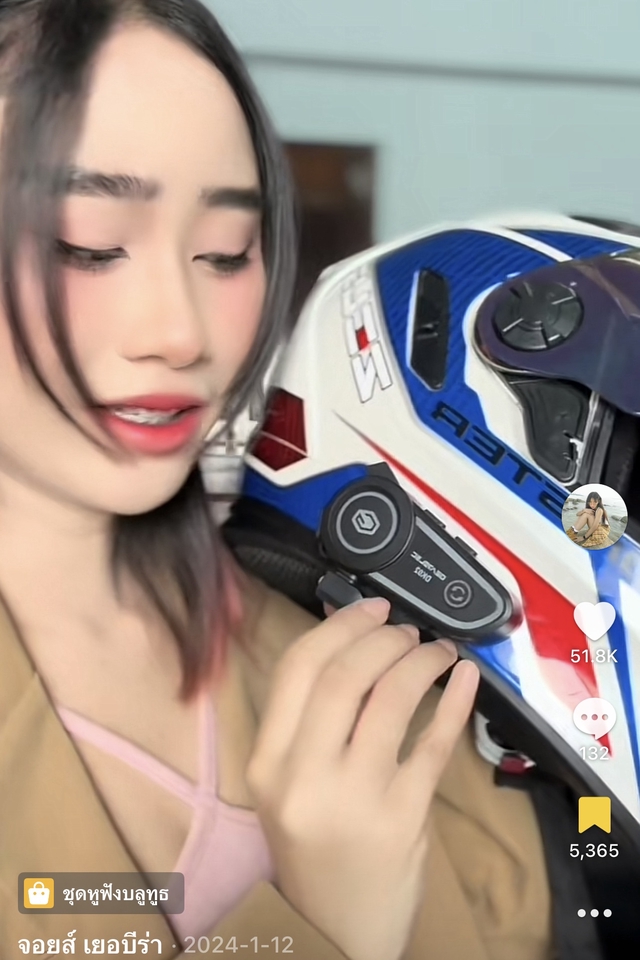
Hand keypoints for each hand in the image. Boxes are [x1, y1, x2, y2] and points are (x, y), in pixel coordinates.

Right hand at [246, 598, 479, 959]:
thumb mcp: (288, 787)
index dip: (338, 626)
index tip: (369, 609)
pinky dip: (454, 701)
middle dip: (381, 637)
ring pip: (390, 699)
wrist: (334, 933)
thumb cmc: (312, 851)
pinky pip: (434, 743)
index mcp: (268, 762)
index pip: (297, 668)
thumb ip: (309, 724)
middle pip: (344, 675)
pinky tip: (465, 677)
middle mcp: (305, 775)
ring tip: (434, 650)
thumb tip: (353, 647)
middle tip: (404, 630)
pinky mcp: (404, 818)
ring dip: (419, 660)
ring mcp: (356, 798)